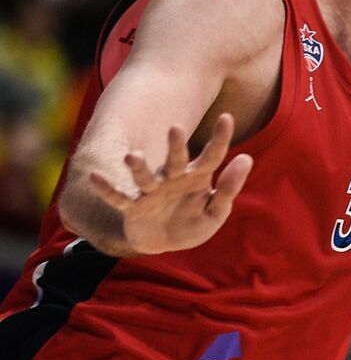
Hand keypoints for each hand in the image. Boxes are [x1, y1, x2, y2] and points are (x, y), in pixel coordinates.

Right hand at [90, 113, 253, 254]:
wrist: (164, 242)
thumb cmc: (193, 221)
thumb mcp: (216, 211)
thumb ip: (229, 188)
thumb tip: (246, 158)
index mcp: (197, 176)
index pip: (212, 155)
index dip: (219, 138)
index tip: (226, 117)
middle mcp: (173, 178)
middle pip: (176, 160)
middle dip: (175, 146)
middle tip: (176, 128)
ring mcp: (152, 191)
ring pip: (144, 177)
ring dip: (138, 167)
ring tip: (132, 156)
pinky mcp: (134, 207)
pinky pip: (118, 198)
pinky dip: (107, 189)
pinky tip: (94, 176)